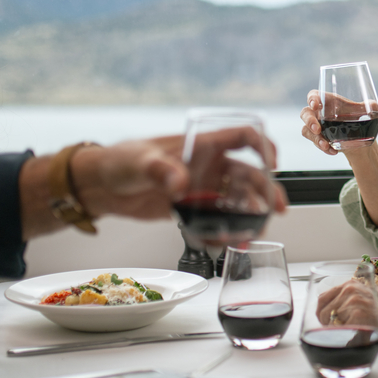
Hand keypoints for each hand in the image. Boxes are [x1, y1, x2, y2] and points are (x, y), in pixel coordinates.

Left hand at [72, 127, 287, 220]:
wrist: (101, 186)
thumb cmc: (120, 160)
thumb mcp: (140, 161)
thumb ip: (161, 170)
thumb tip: (180, 184)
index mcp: (202, 144)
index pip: (244, 136)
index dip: (264, 146)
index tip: (273, 164)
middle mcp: (208, 165)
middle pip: (249, 174)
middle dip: (266, 191)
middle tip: (277, 210)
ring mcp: (202, 187)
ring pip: (237, 200)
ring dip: (250, 215)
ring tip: (254, 232)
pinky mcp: (192, 208)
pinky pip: (217, 220)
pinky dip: (225, 230)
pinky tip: (227, 241)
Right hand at [300, 90, 377, 155]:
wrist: (359, 135)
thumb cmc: (358, 117)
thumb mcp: (365, 112)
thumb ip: (374, 108)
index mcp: (328, 101)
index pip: (314, 95)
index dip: (312, 98)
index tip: (316, 104)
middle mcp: (319, 113)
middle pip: (305, 113)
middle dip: (309, 120)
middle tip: (317, 128)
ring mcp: (317, 126)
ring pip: (306, 130)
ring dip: (315, 139)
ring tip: (326, 145)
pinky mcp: (318, 138)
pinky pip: (314, 142)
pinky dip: (323, 147)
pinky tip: (334, 151)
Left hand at [317, 281, 377, 340]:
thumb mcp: (372, 297)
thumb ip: (353, 301)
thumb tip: (335, 312)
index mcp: (351, 284)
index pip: (322, 299)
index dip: (324, 314)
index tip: (330, 323)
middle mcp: (350, 289)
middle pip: (322, 312)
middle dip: (329, 325)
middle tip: (345, 332)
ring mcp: (353, 301)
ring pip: (330, 324)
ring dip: (339, 333)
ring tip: (359, 333)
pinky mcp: (359, 315)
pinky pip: (341, 333)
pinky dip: (348, 339)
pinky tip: (363, 336)